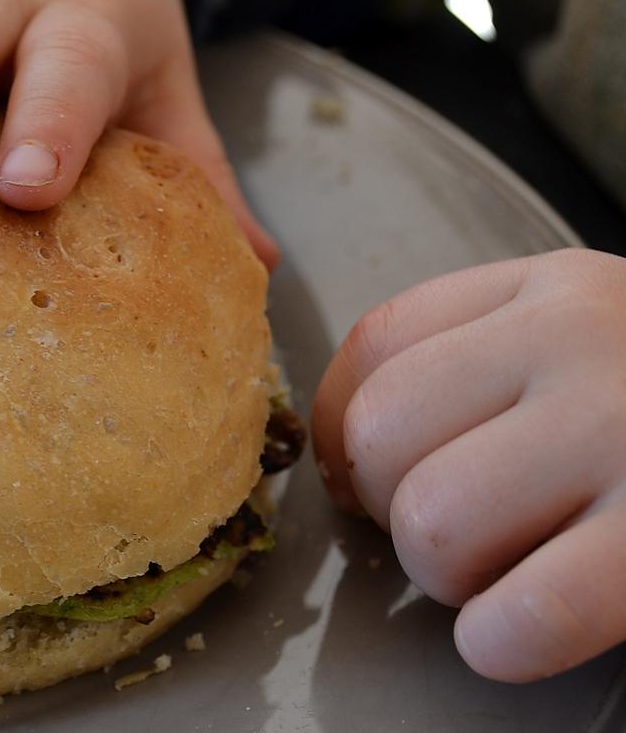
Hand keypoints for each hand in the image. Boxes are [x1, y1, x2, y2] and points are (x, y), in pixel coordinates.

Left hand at [313, 248, 625, 681]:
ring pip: (434, 520)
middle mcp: (585, 340)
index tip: (363, 474)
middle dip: (395, 510)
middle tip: (455, 533)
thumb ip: (476, 356)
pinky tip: (522, 632)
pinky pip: (526, 611)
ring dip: (450, 577)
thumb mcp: (586, 334)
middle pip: (383, 435)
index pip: (376, 344)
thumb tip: (344, 446)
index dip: (340, 428)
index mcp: (548, 287)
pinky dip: (501, 639)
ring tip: (507, 575)